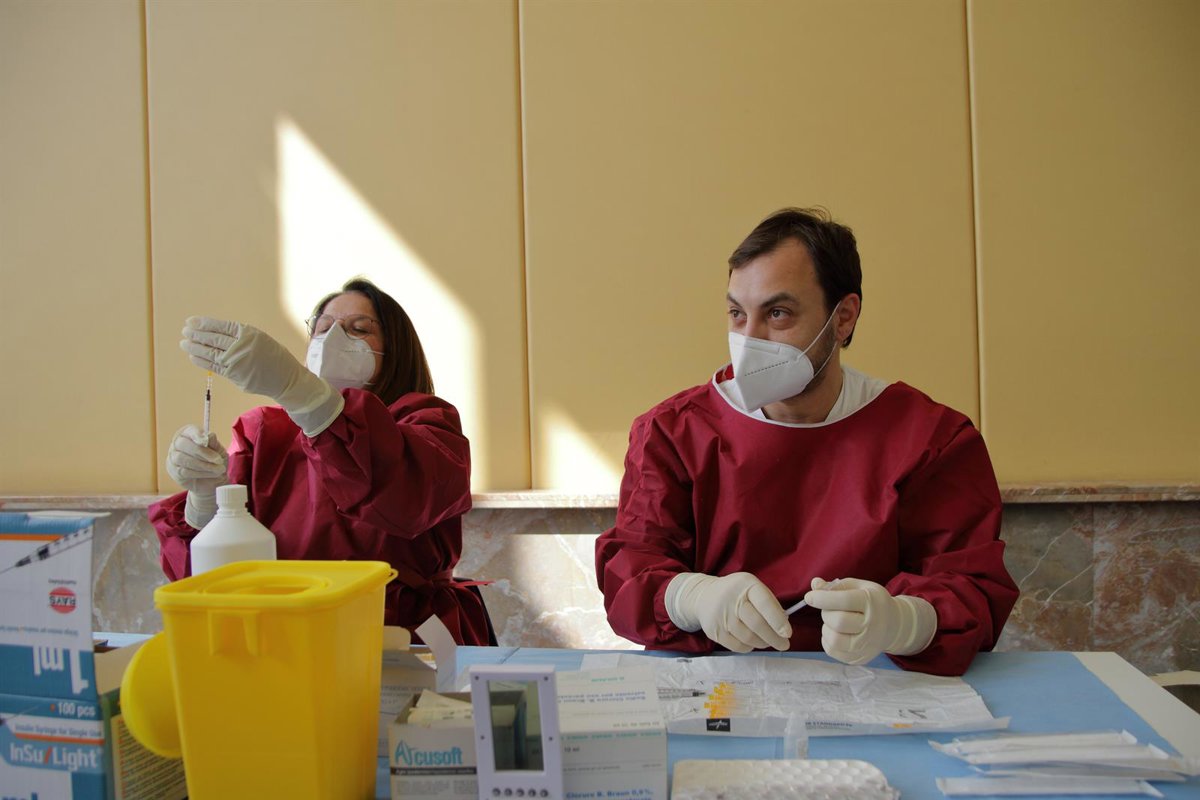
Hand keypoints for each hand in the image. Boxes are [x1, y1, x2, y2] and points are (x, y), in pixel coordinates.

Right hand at [166, 425, 226, 493]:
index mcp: (189, 433)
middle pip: (183, 444)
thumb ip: (214, 443)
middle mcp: (177, 443)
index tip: (205, 440)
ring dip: (203, 465)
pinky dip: (199, 473)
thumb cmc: (214, 461)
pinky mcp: (173, 470)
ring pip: (183, 458)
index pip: (189, 431)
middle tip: (218, 460)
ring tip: (218, 469)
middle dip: (202, 452)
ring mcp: (173, 457)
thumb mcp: (219, 451)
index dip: (196, 434)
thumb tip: (210, 435)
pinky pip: (183, 471)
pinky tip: (209, 474)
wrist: (212, 480)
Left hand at [180, 316, 342, 435]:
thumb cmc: (275, 357)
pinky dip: (202, 361)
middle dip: (197, 334)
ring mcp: (237, 362)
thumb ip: (241, 338)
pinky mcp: (235, 376)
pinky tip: (193, 356)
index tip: (191, 321)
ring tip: (184, 343)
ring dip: (195, 347)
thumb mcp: (261, 339)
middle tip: (185, 331)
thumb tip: (217, 337)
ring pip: (211, 353)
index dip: (204, 324)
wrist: (288, 378)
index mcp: (249, 334)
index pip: (221, 327)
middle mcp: (242, 347)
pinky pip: (215, 367)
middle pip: (214, 339)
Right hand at [666, 572, 791, 652]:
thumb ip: (769, 604)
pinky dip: (749, 647)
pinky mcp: (714, 631)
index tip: (788, 633)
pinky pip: (737, 646)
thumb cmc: (736, 593)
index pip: (765, 604)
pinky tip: (752, 642)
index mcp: (745, 584)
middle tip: (784, 645)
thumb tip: (783, 626)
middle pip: (757, 624)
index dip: (778, 620)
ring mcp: (720, 616)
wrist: (704, 596)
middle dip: (774, 638)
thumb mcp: (752, 588)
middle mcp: (731, 599)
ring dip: (762, 643)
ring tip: (768, 642)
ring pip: (748, 638)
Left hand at [804, 577, 935, 664]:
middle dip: (826, 613)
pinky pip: (833, 651)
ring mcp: (867, 645)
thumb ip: (835, 586)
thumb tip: (815, 584)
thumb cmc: (871, 602)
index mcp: (871, 603)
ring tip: (833, 622)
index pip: (844, 601)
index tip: (809, 596)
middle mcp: (872, 626)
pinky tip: (835, 632)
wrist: (893, 625)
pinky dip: (827, 640)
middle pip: (838, 622)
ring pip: (835, 640)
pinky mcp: (860, 658)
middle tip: (828, 609)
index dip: (822, 598)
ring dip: (826, 628)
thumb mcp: (858, 587)